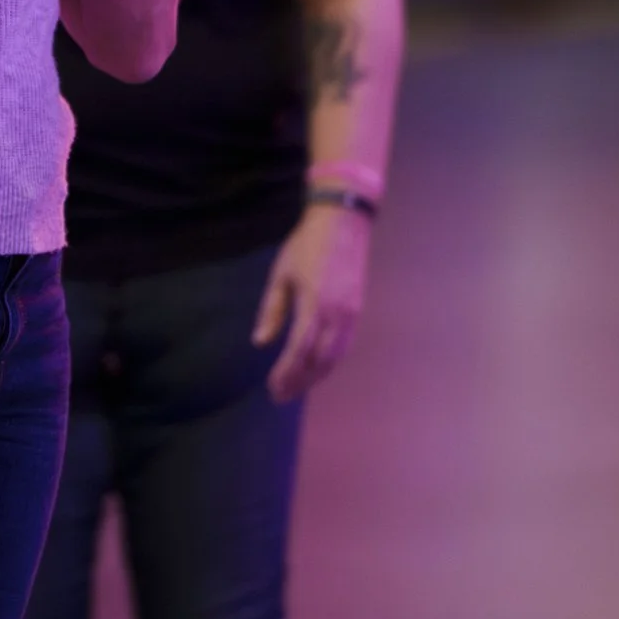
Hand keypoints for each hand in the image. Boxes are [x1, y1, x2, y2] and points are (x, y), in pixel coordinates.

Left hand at [252, 204, 372, 401]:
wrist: (343, 223)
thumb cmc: (306, 245)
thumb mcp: (281, 274)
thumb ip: (272, 310)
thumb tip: (261, 342)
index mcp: (314, 304)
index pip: (299, 350)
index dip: (286, 373)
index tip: (272, 389)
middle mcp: (337, 315)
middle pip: (319, 361)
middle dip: (300, 381)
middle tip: (281, 395)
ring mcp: (351, 314)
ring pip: (335, 357)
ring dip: (316, 376)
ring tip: (296, 387)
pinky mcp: (358, 311)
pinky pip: (345, 346)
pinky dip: (330, 363)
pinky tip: (317, 368)